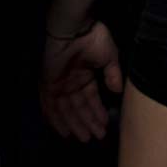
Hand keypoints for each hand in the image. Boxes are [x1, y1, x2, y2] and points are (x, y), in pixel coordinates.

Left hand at [40, 22, 120, 141]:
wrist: (76, 29)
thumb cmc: (94, 40)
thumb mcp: (110, 58)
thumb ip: (112, 75)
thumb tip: (117, 92)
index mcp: (84, 77)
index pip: (90, 99)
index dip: (97, 112)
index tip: (105, 125)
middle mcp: (70, 83)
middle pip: (78, 108)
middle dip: (87, 122)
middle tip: (96, 138)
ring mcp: (58, 85)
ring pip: (65, 110)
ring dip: (74, 124)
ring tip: (84, 138)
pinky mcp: (48, 85)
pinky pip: (50, 106)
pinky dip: (56, 119)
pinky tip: (64, 131)